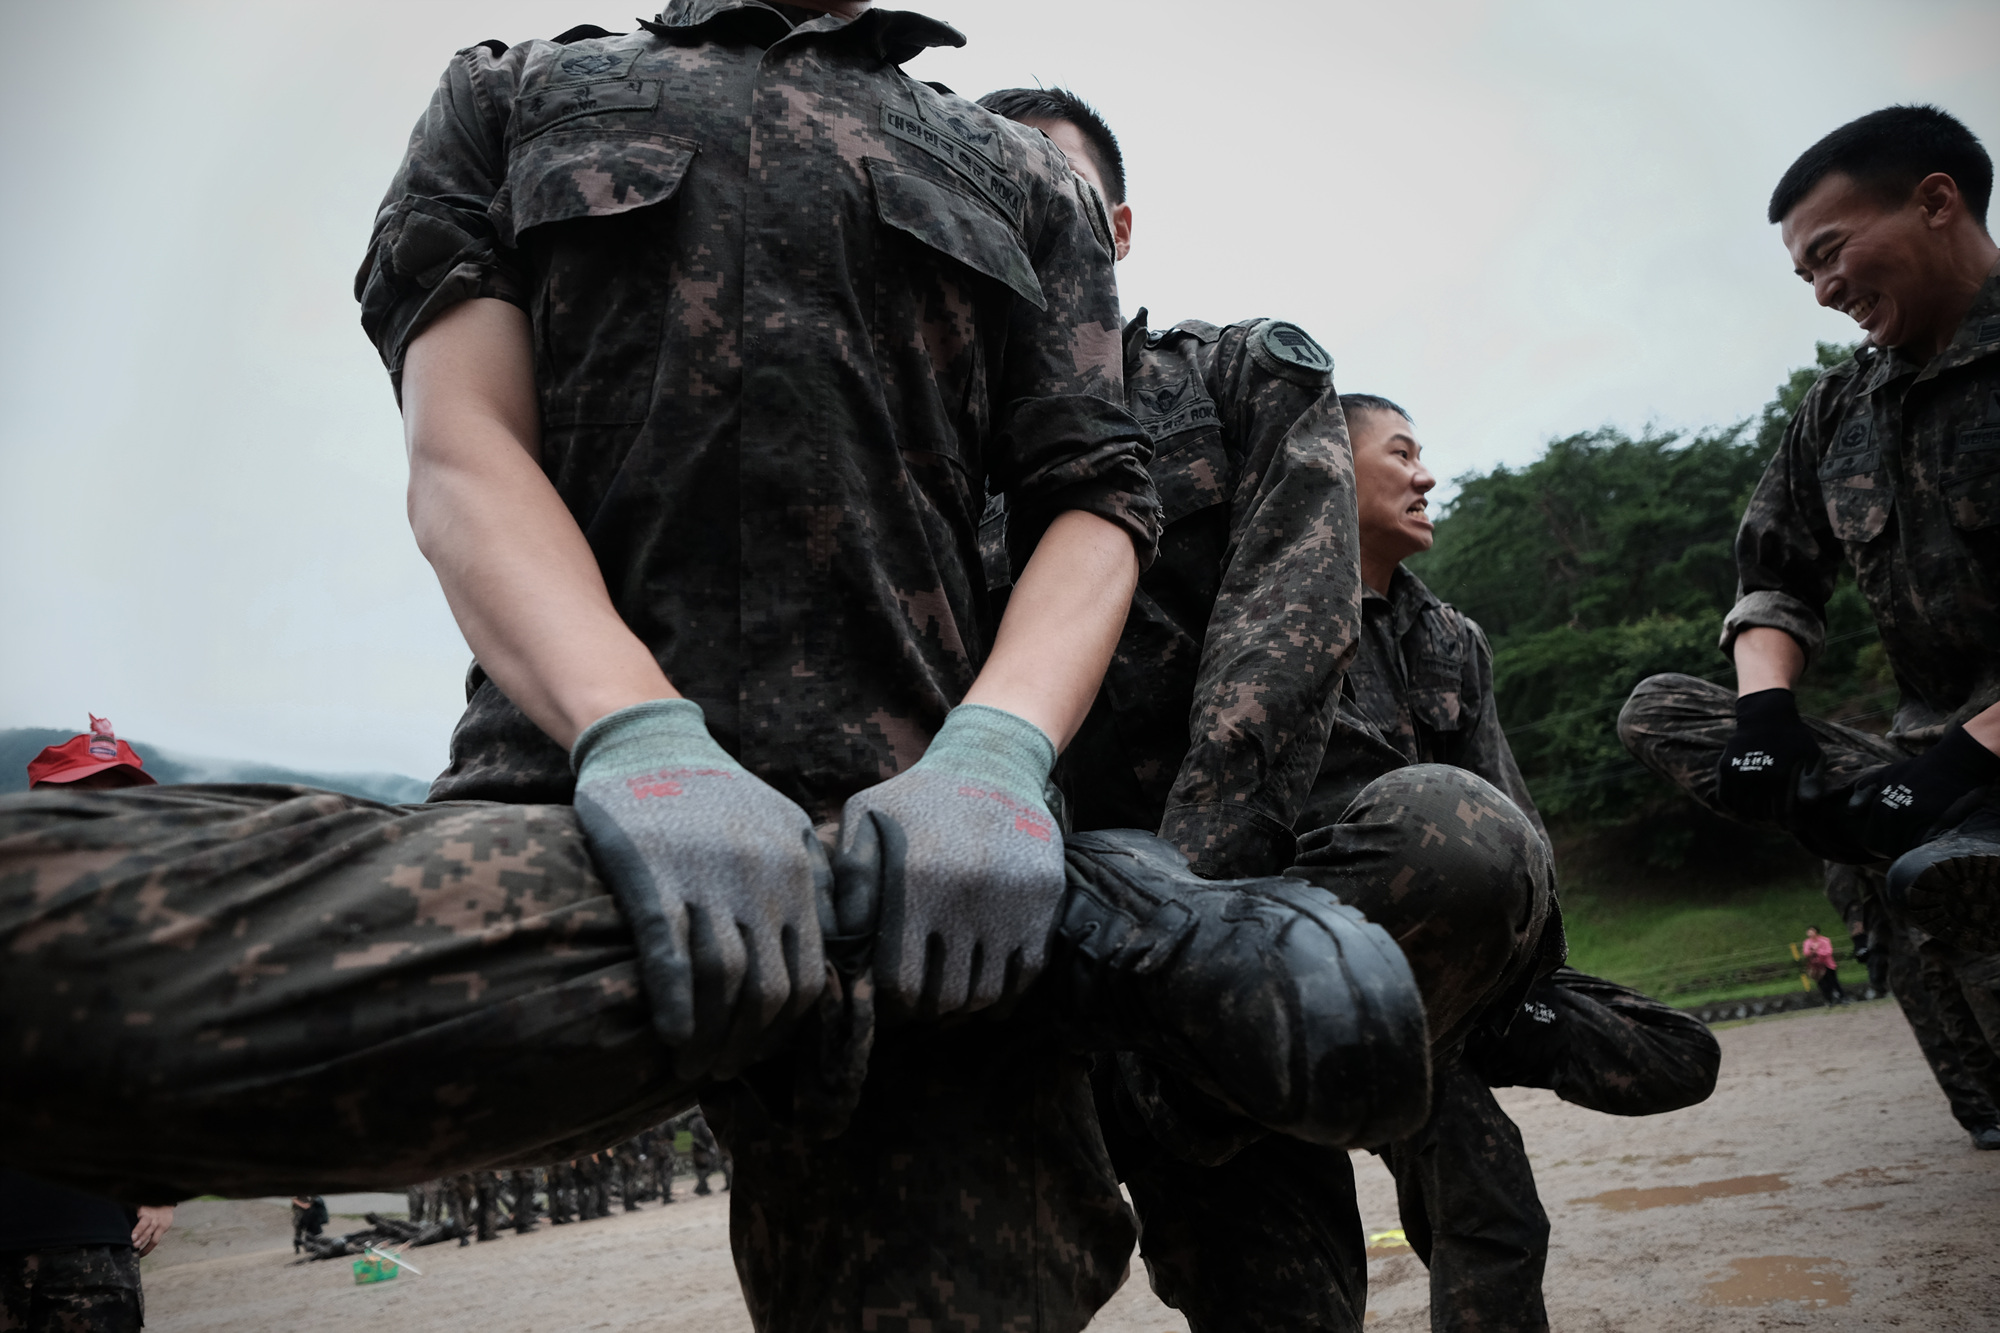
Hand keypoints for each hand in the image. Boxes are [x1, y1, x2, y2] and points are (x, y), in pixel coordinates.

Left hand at [131, 1204, 174, 1256]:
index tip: (132, 1238)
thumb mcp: (139, 1204)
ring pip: (153, 1238)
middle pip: (148, 1230)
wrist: (165, 1200)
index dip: (138, 1230)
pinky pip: (156, 1241)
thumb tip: (116, 1218)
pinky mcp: (163, 1229)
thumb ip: (131, 1212)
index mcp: (146, 1212)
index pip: (143, 1222)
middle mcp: (154, 1219)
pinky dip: (148, 1248)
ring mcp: (159, 1225)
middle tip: (133, 1246)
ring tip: (137, 1253)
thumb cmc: (147, 1204)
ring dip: (144, 1246)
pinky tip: (141, 1253)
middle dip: (140, 1239)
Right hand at [572, 699, 828, 1077]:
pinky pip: (671, 958)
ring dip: (710, 1038)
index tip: (760, 1051)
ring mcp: (706, 880)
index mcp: (798, 875)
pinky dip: (675, 1007)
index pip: (807, 976)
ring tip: (694, 1066)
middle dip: (747, 1044)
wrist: (652, 743)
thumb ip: (816, 883)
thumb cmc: (721, 793)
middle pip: (767, 990)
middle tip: (725, 1071)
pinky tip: (671, 1036)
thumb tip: (836, 948)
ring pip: (722, 982)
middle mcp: (759, 882)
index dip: (786, 1029)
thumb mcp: (785, 826)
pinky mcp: (653, 878)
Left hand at [838, 704, 1063, 1017]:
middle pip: (944, 996)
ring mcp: (1010, 900)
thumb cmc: (918, 798)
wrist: (994, 763)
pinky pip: (1026, 974)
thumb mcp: (866, 818)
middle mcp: (963, 895)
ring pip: (986, 992)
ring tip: (952, 995)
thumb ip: (847, 880)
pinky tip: (988, 988)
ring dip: (966, 1006)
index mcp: (914, 881)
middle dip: (928, 1010)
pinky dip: (1007, 994)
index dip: (893, 1004)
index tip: (891, 1001)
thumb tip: (834, 945)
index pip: (900, 983)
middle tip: (922, 1004)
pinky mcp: (1045, 901)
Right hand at [1715, 689, 1823, 821]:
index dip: (1789, 822)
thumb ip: (1813, 781)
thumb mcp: (1812, 756)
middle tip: (1776, 814)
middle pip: (1762, 813)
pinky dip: (1734, 805)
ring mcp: (1738, 773)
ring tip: (1761, 809)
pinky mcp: (1725, 769)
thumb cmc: (1794, 738)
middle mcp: (1757, 777)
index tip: (1792, 824)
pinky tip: (1744, 802)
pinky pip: (1725, 798)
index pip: (1782, 813)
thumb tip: (1808, 804)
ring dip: (1753, 813)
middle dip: (1771, 817)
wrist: (1765, 716)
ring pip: (1743, 809)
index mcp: (1780, 776)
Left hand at [1848, 725, 1999, 858]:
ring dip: (1909, 849)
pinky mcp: (1939, 822)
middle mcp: (1896, 814)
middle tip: (1905, 842)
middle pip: (1888, 850)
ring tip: (1916, 839)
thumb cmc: (1919, 770)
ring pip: (1906, 850)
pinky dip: (1924, 846)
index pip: (1872, 843)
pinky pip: (1925, 846)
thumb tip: (1850, 811)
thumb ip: (1864, 790)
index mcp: (1881, 806)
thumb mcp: (1886, 774)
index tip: (1890, 843)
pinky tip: (1929, 838)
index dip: (1879, 846)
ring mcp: (1917, 819)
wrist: (1954, 763)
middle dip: (1893, 849)